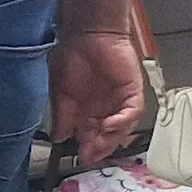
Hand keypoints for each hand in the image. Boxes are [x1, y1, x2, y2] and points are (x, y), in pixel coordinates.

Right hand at [50, 31, 146, 163]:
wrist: (87, 34)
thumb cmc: (72, 56)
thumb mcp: (60, 91)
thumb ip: (62, 116)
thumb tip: (59, 137)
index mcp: (87, 111)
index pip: (91, 137)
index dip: (87, 149)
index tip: (81, 157)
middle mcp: (105, 109)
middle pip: (108, 137)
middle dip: (100, 148)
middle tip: (91, 155)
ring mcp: (120, 101)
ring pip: (122, 128)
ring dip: (111, 139)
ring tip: (99, 143)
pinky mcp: (132, 91)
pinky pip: (132, 112)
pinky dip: (122, 121)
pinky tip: (108, 125)